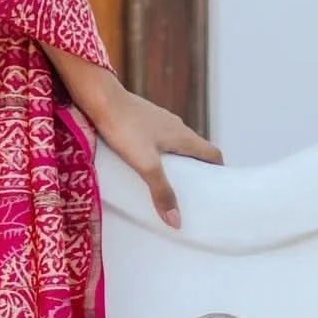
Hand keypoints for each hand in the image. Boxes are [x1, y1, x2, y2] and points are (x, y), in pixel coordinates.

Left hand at [91, 85, 222, 229]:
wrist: (99, 97)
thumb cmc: (124, 127)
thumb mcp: (145, 164)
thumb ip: (161, 191)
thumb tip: (176, 221)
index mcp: (184, 136)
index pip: (212, 154)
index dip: (218, 172)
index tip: (216, 190)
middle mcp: (175, 126)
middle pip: (195, 150)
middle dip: (196, 171)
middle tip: (189, 194)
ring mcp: (158, 121)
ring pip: (175, 144)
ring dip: (175, 162)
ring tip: (164, 183)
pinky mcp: (141, 119)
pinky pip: (157, 139)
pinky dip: (158, 154)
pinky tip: (141, 164)